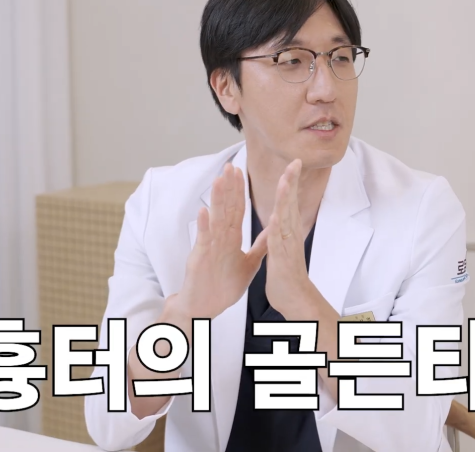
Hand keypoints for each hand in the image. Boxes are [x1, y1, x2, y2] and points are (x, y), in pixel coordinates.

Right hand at [175, 163, 268, 319]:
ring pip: (214, 220)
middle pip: (225, 209)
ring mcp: (209, 247)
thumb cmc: (223, 286)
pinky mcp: (200, 259)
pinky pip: (203, 241)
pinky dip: (204, 226)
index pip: (236, 210)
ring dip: (216, 200)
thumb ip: (260, 246)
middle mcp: (219, 239)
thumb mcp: (249, 264)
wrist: (206, 307)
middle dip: (228, 188)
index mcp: (231, 239)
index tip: (241, 172)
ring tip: (218, 180)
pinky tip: (204, 212)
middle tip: (230, 166)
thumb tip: (274, 230)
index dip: (239, 191)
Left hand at [264, 159, 319, 317]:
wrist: (294, 299)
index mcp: (286, 230)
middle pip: (291, 203)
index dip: (290, 182)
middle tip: (295, 161)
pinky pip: (279, 242)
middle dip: (292, 182)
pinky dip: (278, 228)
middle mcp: (290, 234)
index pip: (288, 201)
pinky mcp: (281, 258)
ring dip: (286, 199)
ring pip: (286, 217)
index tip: (293, 163)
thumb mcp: (282, 248)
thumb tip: (282, 219)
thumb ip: (282, 232)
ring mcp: (287, 245)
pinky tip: (277, 216)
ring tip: (286, 180)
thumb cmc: (286, 276)